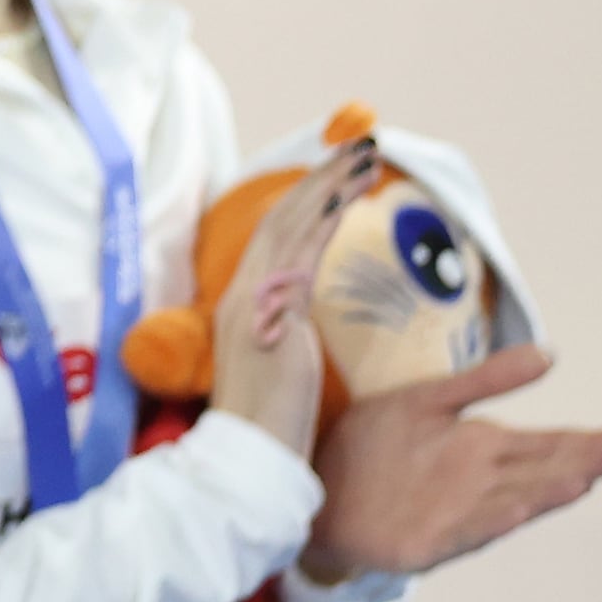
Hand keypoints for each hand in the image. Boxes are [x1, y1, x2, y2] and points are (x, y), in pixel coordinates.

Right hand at [205, 136, 375, 458]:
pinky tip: (347, 197)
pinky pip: (301, 251)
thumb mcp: (271, 368)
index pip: (271, 237)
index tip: (332, 176)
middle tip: (355, 146)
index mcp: (240, 304)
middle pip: (278, 217)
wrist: (246, 455)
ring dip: (326, 184)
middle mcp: (242, 292)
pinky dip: (323, 219)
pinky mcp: (275, 313)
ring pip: (290, 224)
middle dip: (317, 178)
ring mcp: (255, 299)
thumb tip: (288, 320)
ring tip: (361, 155)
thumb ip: (277, 334)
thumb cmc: (265, 425)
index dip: (302, 201)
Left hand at [305, 346, 601, 579]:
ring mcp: (460, 512)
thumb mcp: (429, 399)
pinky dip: (493, 519)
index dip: (592, 442)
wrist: (314, 488)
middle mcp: (484, 481)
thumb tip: (548, 353)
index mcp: (487, 446)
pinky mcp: (428, 540)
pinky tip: (518, 509)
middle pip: (545, 470)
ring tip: (582, 477)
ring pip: (516, 499)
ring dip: (547, 491)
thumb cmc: (376, 444)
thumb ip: (486, 379)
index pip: (554, 442)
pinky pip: (466, 527)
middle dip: (585, 463)